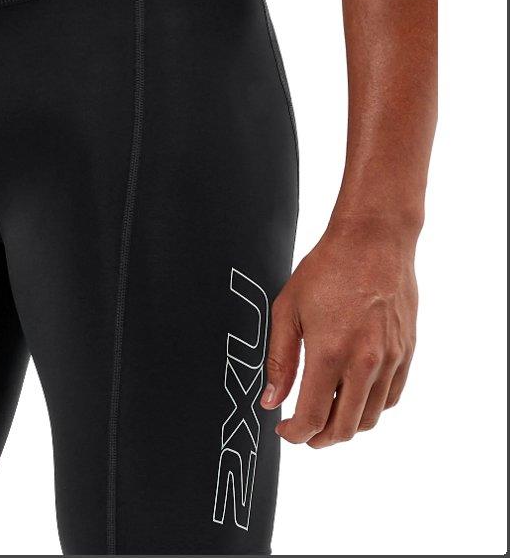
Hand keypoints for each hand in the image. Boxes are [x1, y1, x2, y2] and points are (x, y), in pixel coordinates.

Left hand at [261, 218, 417, 447]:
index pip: (313, 418)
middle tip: (303, 432)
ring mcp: (391, 359)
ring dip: (346, 427)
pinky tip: (355, 397)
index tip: (284, 431)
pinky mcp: (407, 351)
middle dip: (319, 439)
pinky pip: (392, 396)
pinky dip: (372, 408)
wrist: (373, 241)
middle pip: (345, 428)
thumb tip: (272, 400)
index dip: (295, 434)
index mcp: (329, 354)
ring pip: (370, 417)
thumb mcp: (288, 310)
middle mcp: (365, 363)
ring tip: (327, 415)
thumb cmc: (326, 269)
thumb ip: (280, 360)